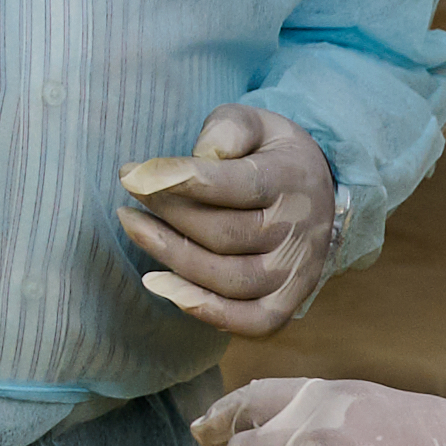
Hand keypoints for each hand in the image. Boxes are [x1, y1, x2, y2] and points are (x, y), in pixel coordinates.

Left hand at [117, 106, 344, 333]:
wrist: (314, 194)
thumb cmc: (267, 155)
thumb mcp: (256, 123)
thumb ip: (230, 128)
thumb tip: (205, 152)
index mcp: (293, 181)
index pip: (238, 185)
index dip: (183, 179)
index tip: (133, 173)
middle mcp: (300, 232)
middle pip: (225, 233)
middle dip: (168, 212)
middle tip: (130, 190)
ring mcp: (296, 273)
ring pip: (229, 279)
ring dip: (171, 256)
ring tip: (132, 226)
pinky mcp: (287, 304)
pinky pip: (250, 321)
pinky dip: (204, 309)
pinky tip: (158, 284)